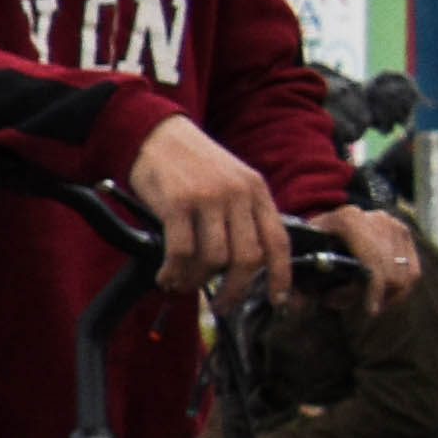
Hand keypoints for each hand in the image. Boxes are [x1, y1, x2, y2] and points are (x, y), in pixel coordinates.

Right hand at [126, 116, 294, 304]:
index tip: (277, 299)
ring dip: (197, 281)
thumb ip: (241, 214)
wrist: (156, 133)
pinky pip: (181, 251)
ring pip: (214, 259)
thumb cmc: (190, 163)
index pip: (278, 241)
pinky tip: (166, 275)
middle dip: (235, 290)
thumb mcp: (230, 181)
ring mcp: (208, 198)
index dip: (281, 275)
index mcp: (256, 190)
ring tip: (183, 284)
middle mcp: (238, 194)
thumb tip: (240, 263)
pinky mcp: (177, 203)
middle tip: (221, 304)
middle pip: (247, 258)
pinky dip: (173, 271)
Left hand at [308, 203, 418, 310]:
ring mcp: (394, 225)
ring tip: (362, 302)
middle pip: (388, 271)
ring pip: (403, 274)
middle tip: (346, 304)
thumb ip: (300, 275)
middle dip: (371, 295)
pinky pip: (413, 272)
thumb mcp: (302, 251)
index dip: (372, 288)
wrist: (328, 221)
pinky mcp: (405, 234)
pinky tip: (381, 299)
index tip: (369, 310)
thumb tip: (300, 303)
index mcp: (348, 220)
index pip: (371, 260)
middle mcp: (377, 220)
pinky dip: (399, 291)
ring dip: (386, 296)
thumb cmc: (312, 241)